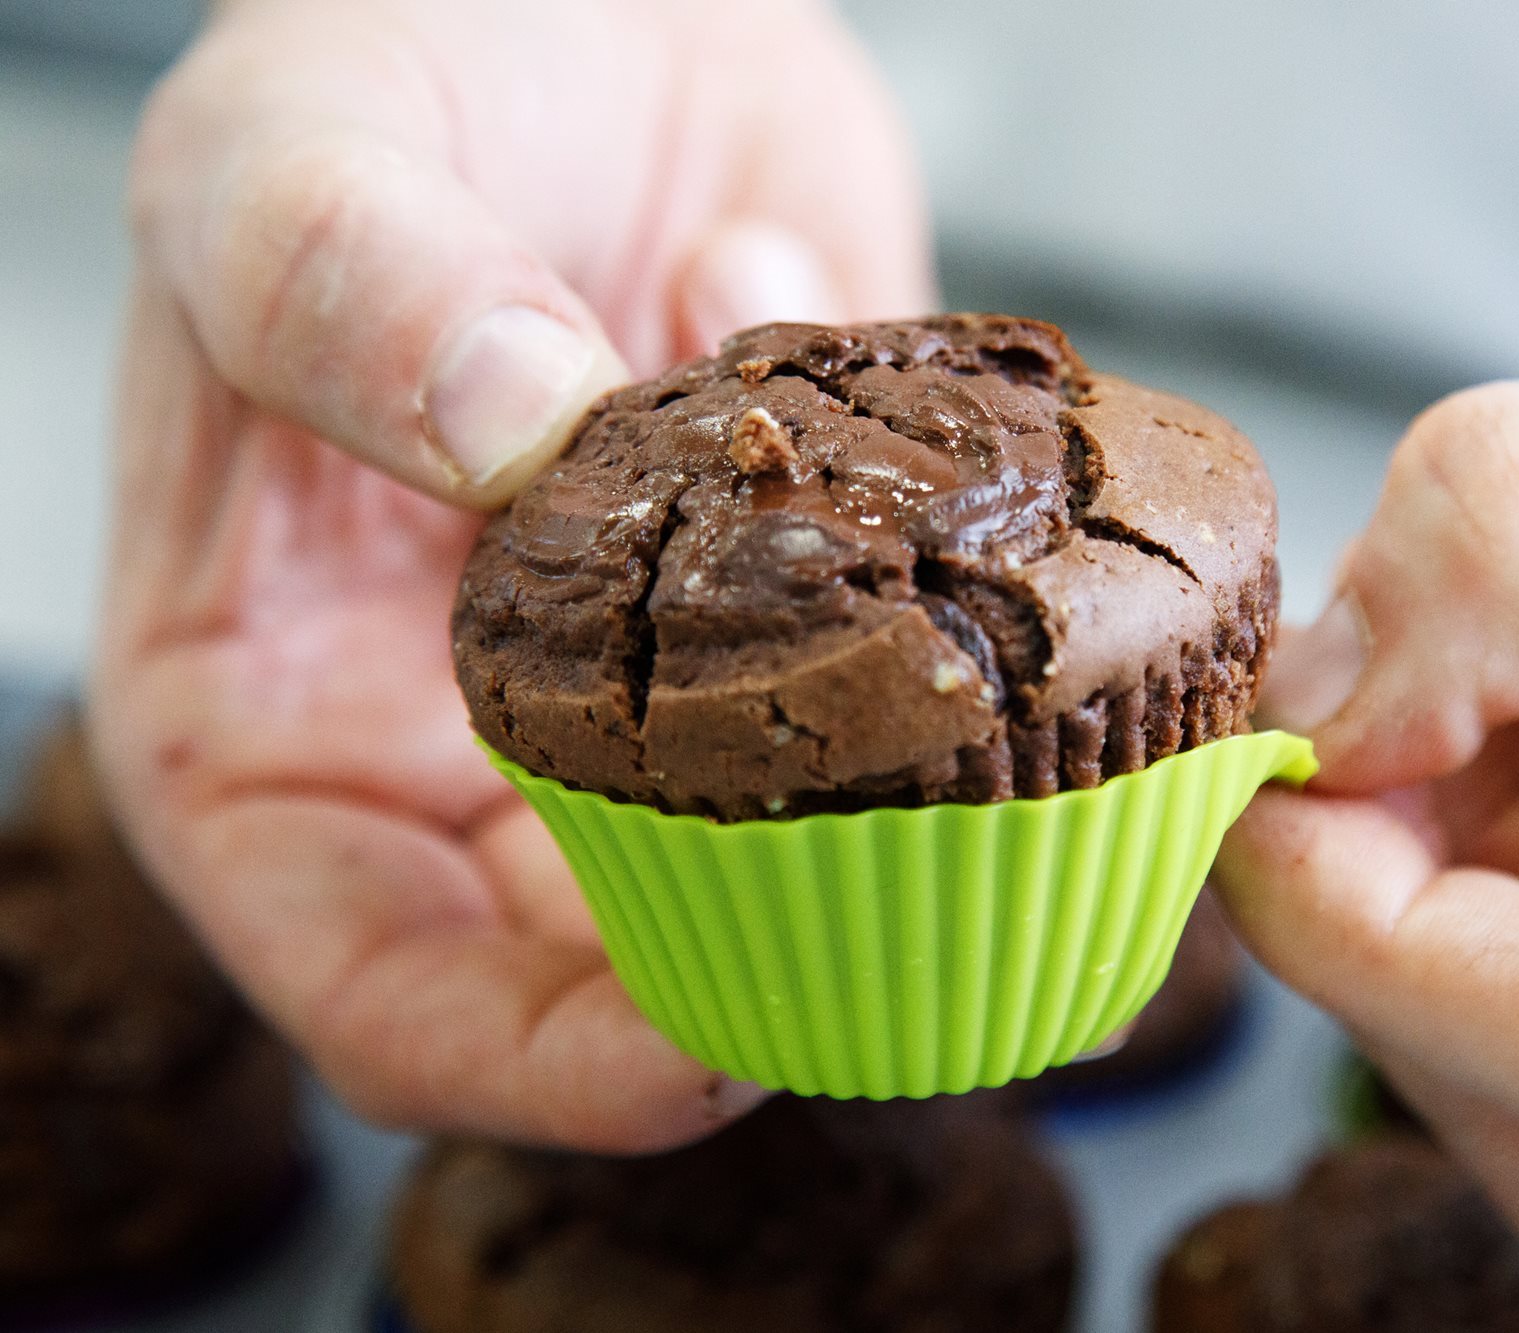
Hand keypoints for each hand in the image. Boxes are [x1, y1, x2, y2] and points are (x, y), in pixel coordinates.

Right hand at [92, 0, 930, 1148]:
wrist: (588, 6)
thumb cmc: (382, 83)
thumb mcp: (291, 156)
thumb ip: (347, 287)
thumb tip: (506, 414)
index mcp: (277, 718)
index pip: (384, 987)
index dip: (538, 1063)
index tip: (704, 1055)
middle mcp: (473, 737)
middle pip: (615, 969)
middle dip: (775, 965)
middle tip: (940, 925)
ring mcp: (659, 678)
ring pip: (795, 849)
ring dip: (918, 820)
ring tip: (1009, 734)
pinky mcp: (817, 596)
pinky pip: (913, 688)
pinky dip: (983, 666)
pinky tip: (1017, 577)